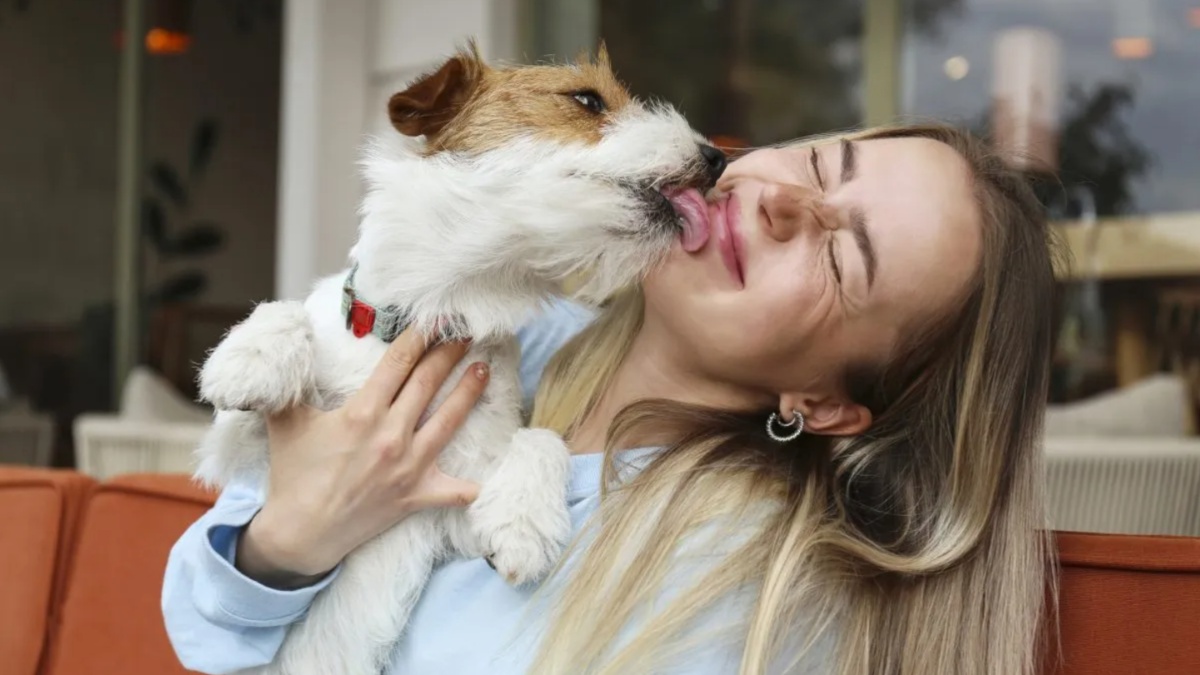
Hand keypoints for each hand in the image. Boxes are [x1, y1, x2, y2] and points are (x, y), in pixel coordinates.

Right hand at [235, 328, 487, 588]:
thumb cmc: (293, 474)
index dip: (418, 337)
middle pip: (427, 384)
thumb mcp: (285, 422)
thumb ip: (289, 385)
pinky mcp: (415, 496)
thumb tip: (288, 349)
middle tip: (467, 333)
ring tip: (484, 371)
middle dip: (449, 354)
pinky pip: (451, 492)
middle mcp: (390, 436)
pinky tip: (483, 478)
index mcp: (361, 414)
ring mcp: (407, 467)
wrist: (299, 534)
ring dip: (468, 394)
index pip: (398, 364)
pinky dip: (467, 486)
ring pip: (448, 423)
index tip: (435, 319)